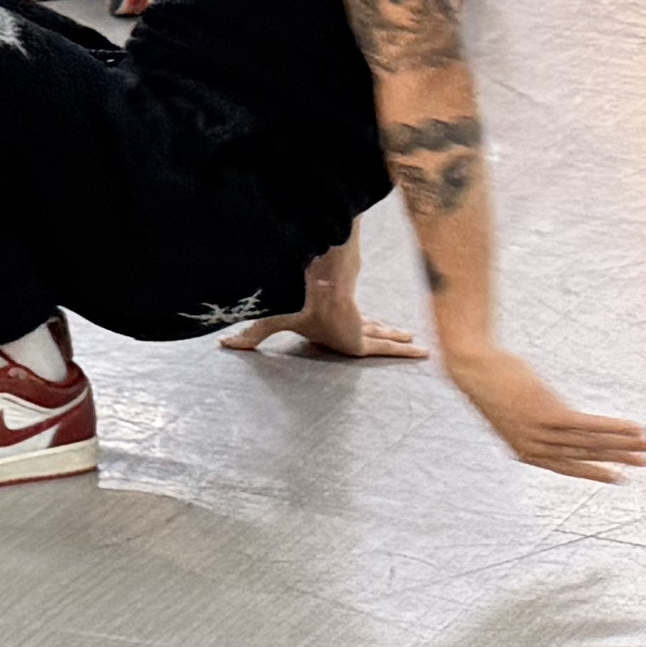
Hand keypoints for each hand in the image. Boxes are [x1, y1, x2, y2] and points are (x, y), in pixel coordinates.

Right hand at [222, 296, 424, 362]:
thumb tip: (222, 343)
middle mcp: (340, 326)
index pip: (339, 324)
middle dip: (380, 331)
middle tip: (397, 334)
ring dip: (395, 339)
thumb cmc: (295, 304)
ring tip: (414, 342)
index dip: (352, 324)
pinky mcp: (362, 341)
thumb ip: (252, 333)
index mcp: (321, 322)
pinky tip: (423, 353)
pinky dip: (404, 352)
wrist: (317, 293)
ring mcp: (353, 332)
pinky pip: (386, 350)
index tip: (363, 327)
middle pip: (364, 330)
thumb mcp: (272, 320)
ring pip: (379, 337)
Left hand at [447, 343, 645, 479]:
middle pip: (587, 455)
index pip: (568, 467)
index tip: (619, 479)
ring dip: (627, 444)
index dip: (595, 473)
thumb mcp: (512, 411)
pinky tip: (635, 428)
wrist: (473, 367)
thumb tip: (555, 421)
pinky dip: (616, 427)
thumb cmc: (491, 384)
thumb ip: (533, 423)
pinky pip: (590, 425)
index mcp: (525, 452)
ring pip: (593, 442)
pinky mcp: (549, 415)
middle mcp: (535, 447)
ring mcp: (542, 433)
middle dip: (622, 459)